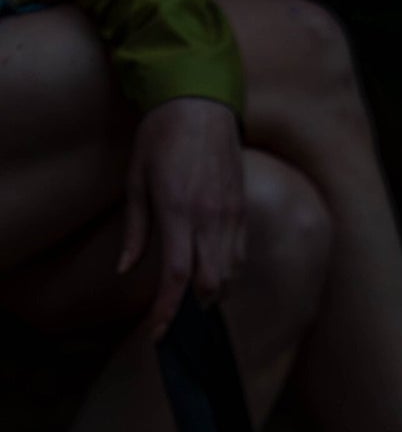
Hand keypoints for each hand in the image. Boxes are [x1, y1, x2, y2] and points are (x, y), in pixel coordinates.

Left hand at [117, 97, 245, 340]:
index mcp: (177, 210)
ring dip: (212, 291)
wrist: (200, 99)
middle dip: (195, 307)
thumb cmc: (161, 136)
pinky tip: (211, 267)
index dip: (168, 311)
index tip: (158, 332)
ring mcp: (231, 215)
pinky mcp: (243, 209)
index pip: (176, 277)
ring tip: (194, 294)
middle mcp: (209, 217)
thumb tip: (127, 270)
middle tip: (178, 313)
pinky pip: (240, 255)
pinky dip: (227, 271)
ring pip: (230, 275)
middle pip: (210, 285)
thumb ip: (135, 230)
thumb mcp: (136, 180)